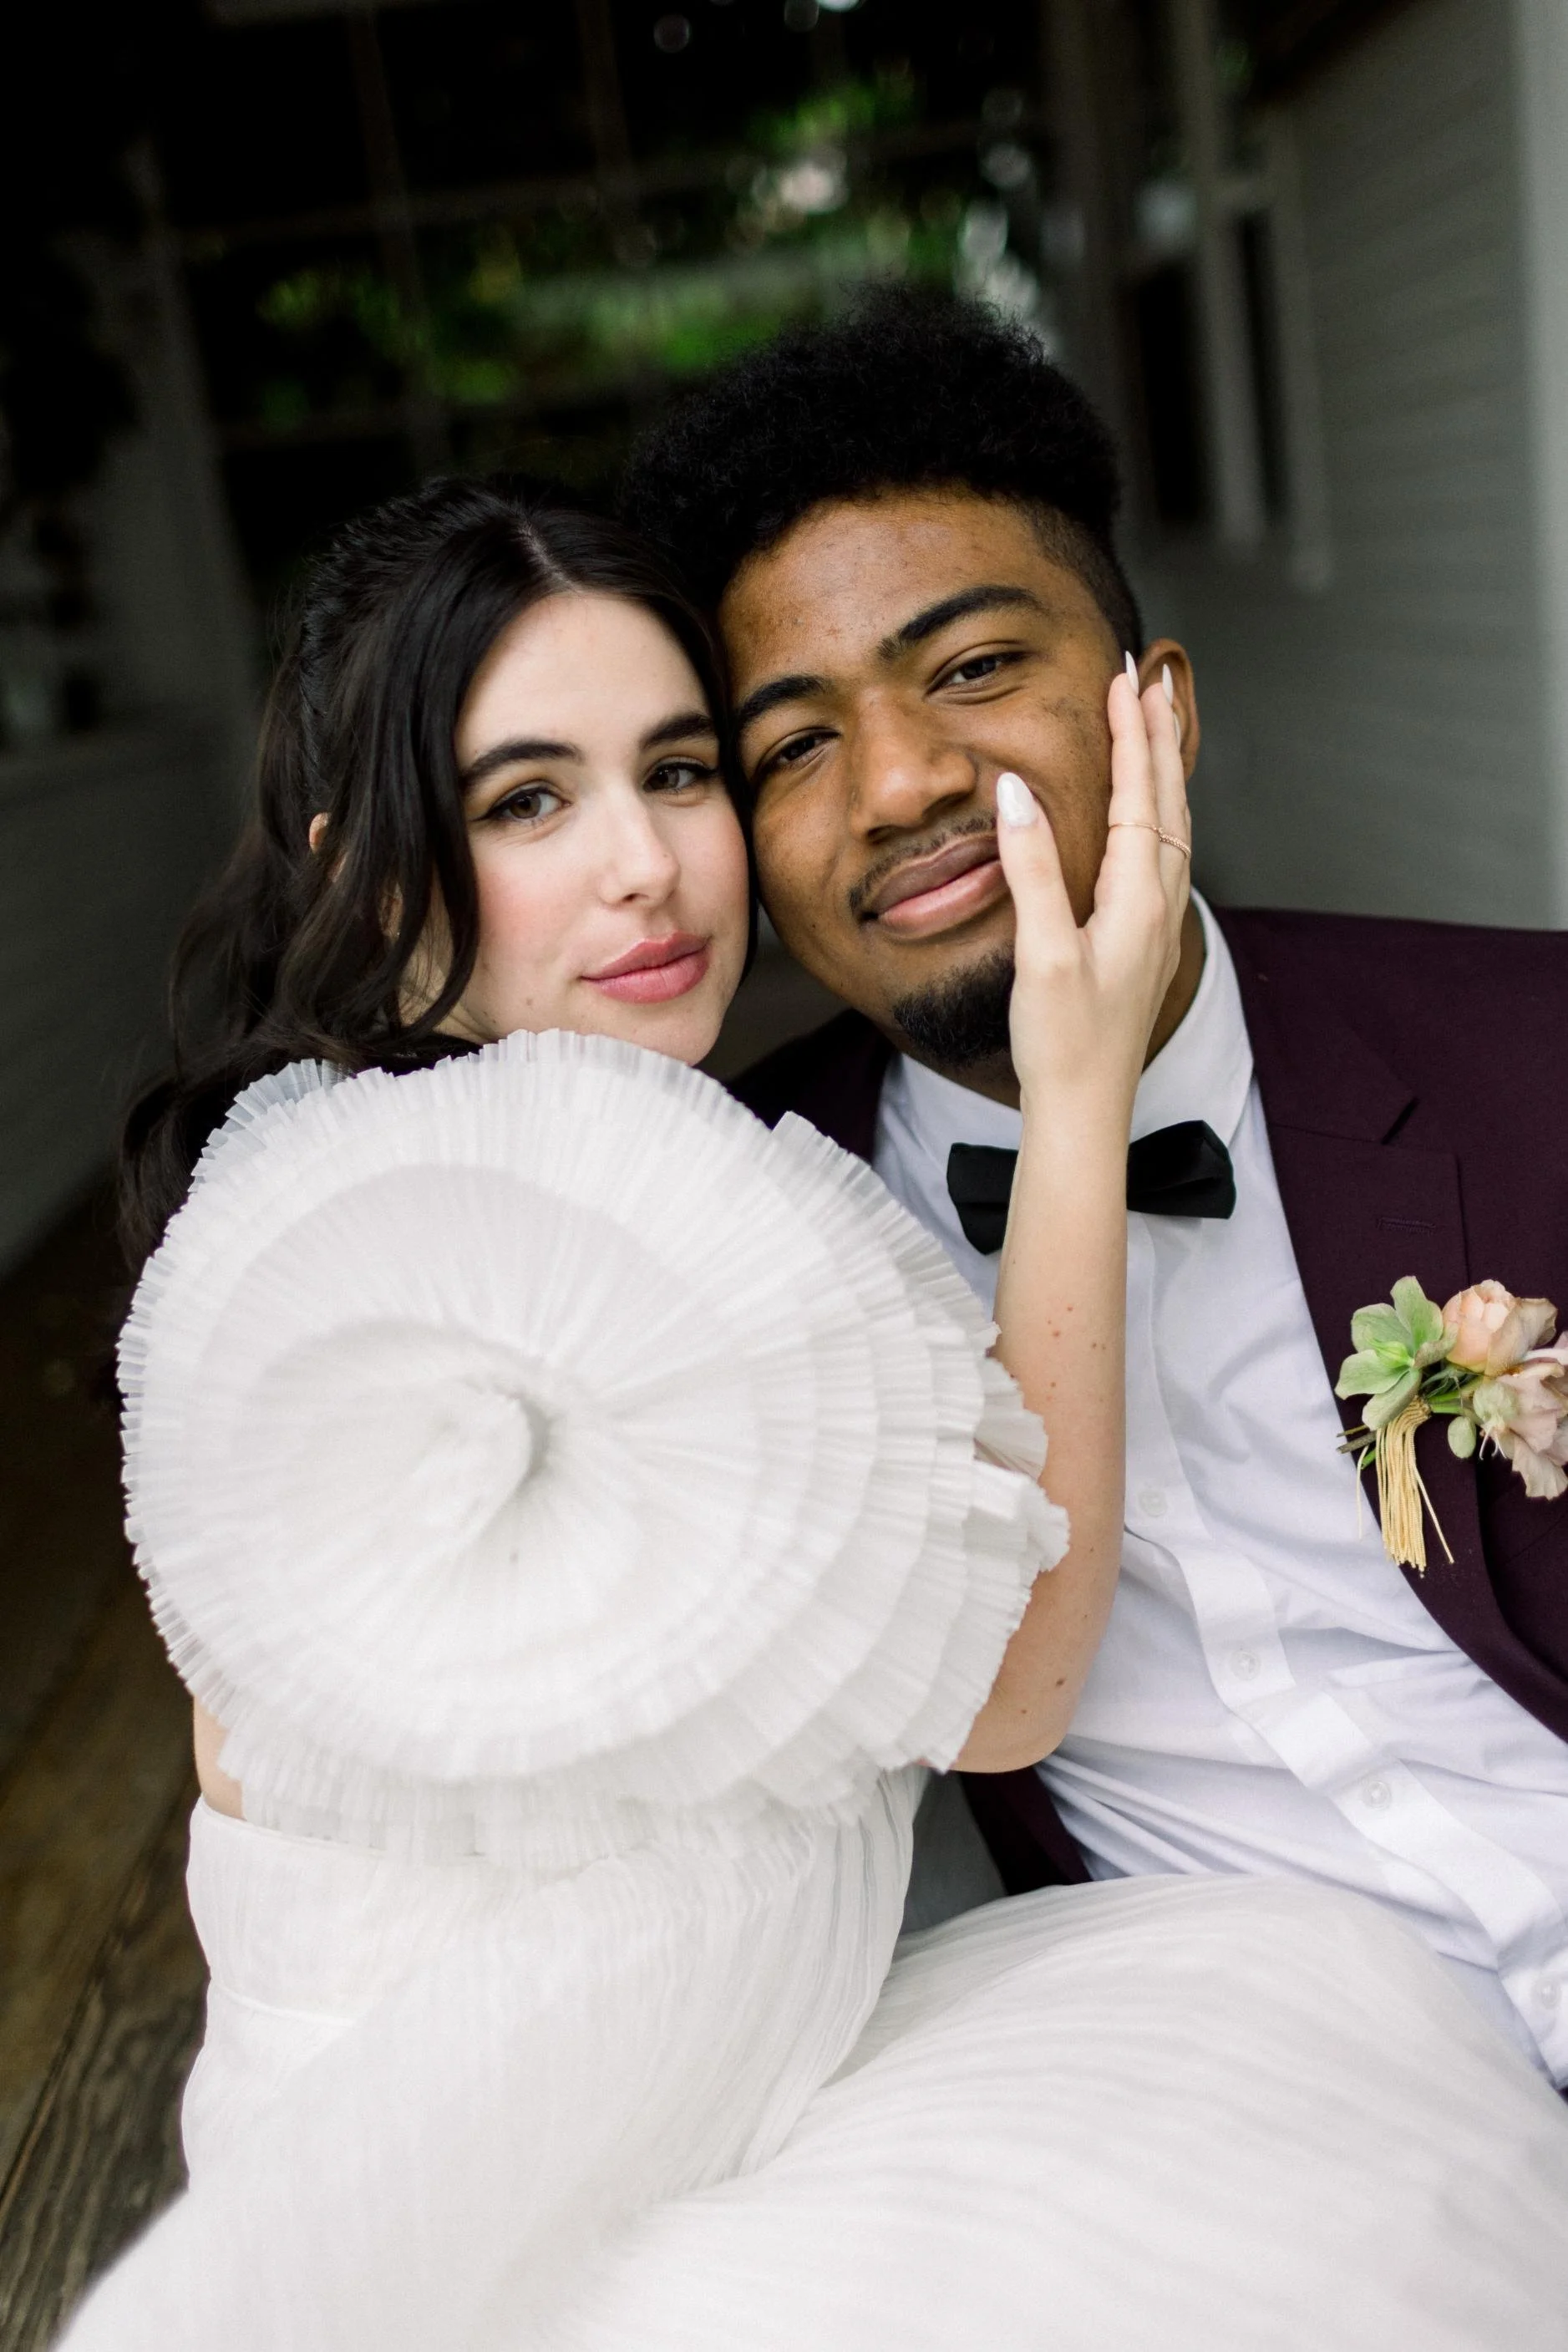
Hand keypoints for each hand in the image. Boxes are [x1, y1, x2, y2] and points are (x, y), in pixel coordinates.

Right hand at [994, 659, 1189, 1116]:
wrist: (1085, 1111)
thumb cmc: (1063, 1045)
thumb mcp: (1041, 954)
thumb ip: (1031, 870)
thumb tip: (1017, 795)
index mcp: (1136, 901)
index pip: (1138, 794)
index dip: (1131, 734)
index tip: (1123, 680)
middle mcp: (1157, 906)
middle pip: (1167, 800)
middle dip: (1156, 735)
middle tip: (1147, 679)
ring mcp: (1156, 925)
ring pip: (1172, 826)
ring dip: (1162, 771)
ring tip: (1155, 728)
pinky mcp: (1144, 944)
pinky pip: (1163, 855)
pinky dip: (1158, 813)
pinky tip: (1146, 817)